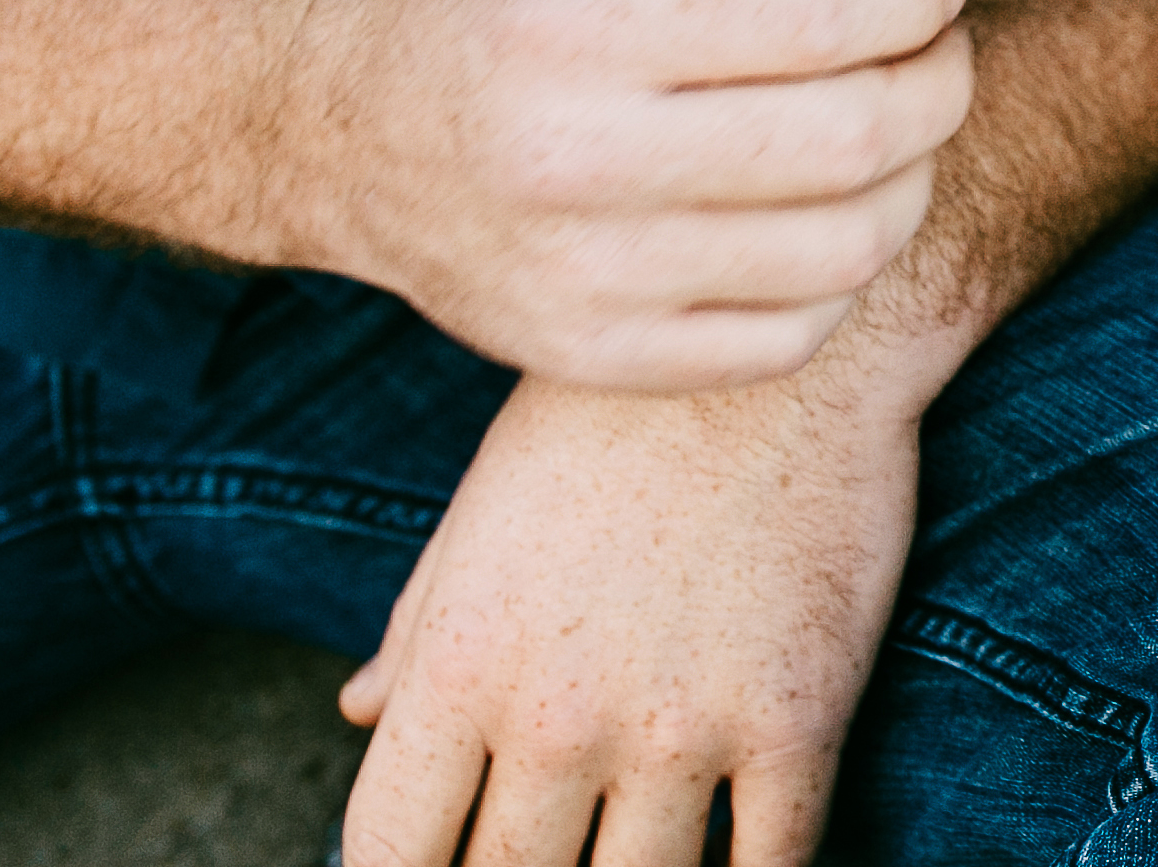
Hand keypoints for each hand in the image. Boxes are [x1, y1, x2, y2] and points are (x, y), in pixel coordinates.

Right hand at [292, 0, 973, 389]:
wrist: (360, 132)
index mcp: (581, 23)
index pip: (826, 21)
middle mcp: (574, 158)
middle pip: (854, 139)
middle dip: (939, 82)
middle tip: (934, 50)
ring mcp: (585, 276)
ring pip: (847, 248)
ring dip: (912, 177)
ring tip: (888, 126)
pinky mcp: (599, 357)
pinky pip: (796, 335)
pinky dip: (845, 272)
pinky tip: (820, 210)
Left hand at [337, 368, 914, 866]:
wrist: (796, 343)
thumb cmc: (623, 412)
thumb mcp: (488, 502)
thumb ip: (419, 623)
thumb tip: (359, 709)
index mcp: (463, 665)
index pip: (390, 853)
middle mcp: (559, 717)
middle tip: (551, 854)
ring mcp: (682, 727)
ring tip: (635, 856)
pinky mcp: (798, 718)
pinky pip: (773, 864)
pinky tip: (741, 864)